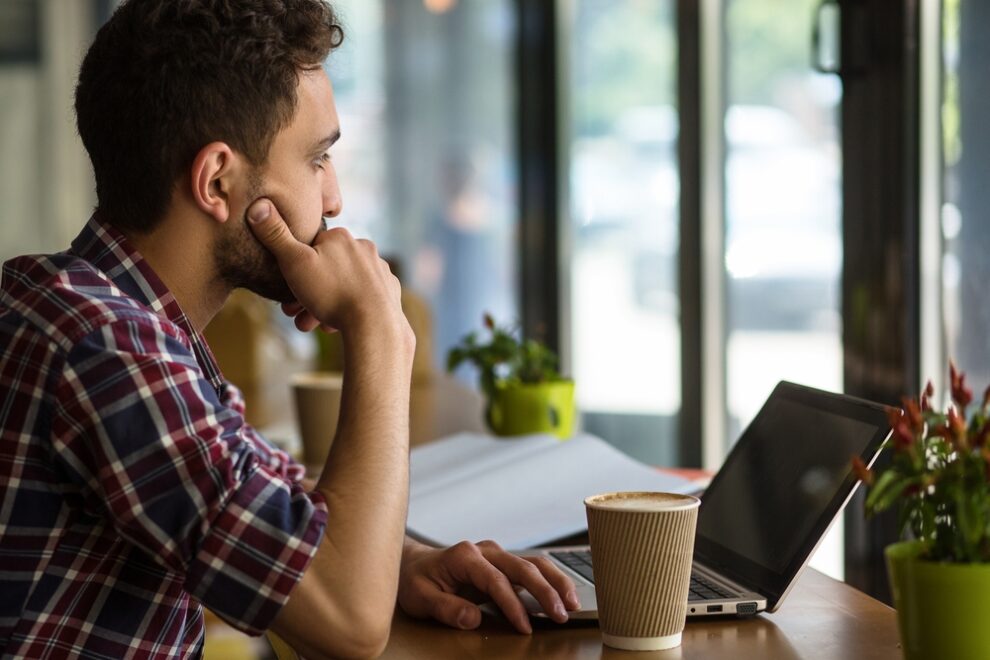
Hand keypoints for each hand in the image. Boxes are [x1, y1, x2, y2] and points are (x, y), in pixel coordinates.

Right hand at [246, 198, 403, 335]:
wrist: (374, 324)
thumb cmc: (331, 292)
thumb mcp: (294, 262)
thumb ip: (276, 235)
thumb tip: (259, 205)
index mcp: (341, 237)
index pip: (311, 247)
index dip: (294, 268)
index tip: (284, 289)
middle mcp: (364, 248)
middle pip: (326, 270)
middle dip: (306, 293)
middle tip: (292, 313)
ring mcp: (380, 270)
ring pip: (342, 286)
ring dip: (323, 306)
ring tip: (309, 325)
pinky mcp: (389, 291)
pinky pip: (361, 299)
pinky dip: (347, 310)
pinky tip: (336, 325)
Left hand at [398, 539, 580, 633]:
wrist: (414, 564)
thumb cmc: (417, 580)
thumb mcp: (420, 597)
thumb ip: (445, 608)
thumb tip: (472, 618)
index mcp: (465, 556)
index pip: (496, 580)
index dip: (512, 604)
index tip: (525, 626)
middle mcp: (485, 550)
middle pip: (523, 566)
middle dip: (545, 591)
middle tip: (561, 614)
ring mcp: (496, 554)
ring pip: (533, 563)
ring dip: (555, 582)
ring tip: (572, 603)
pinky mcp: (503, 563)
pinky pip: (531, 568)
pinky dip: (550, 580)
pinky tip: (563, 595)